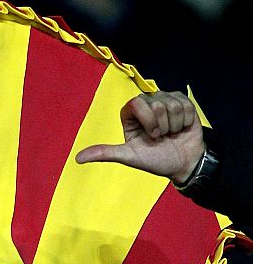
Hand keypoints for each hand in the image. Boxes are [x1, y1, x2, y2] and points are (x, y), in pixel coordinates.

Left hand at [75, 90, 204, 183]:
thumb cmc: (154, 160)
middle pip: (155, 103)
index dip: (148, 120)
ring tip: (171, 134)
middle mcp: (146, 104)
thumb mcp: (128, 157)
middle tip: (161, 137)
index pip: (136, 103)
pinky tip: (182, 128)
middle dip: (161, 125)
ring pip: (171, 103)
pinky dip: (185, 120)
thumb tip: (78, 159)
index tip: (152, 136)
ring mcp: (164, 100)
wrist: (182, 163)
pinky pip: (185, 103)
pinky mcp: (181, 101)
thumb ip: (104, 153)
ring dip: (174, 124)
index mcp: (131, 114)